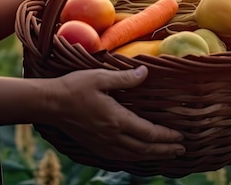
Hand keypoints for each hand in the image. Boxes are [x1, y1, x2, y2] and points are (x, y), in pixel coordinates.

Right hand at [47, 66, 185, 160]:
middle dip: (165, 150)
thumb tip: (145, 72)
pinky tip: (139, 155)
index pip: (148, 132)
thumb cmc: (74, 87)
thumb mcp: (100, 77)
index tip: (180, 135)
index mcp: (116, 119)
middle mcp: (111, 136)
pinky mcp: (94, 145)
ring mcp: (102, 143)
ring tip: (166, 155)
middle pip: (144, 149)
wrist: (49, 104)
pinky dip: (135, 158)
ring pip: (133, 155)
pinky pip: (120, 157)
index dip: (166, 136)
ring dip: (152, 156)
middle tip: (181, 150)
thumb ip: (125, 78)